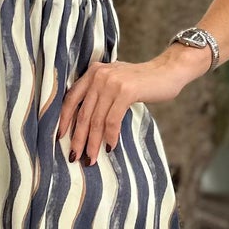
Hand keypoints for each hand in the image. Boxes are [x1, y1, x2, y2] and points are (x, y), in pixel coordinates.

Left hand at [57, 55, 191, 165]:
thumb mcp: (115, 80)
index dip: (64, 120)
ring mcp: (112, 82)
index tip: (60, 138)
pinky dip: (110, 136)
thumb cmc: (142, 81)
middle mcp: (99, 75)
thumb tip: (84, 122)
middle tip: (75, 156)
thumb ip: (99, 91)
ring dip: (93, 142)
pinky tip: (110, 147)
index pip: (71, 98)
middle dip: (78, 138)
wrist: (168, 71)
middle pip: (83, 113)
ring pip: (97, 120)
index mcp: (93, 72)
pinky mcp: (126, 91)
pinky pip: (112, 120)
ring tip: (92, 158)